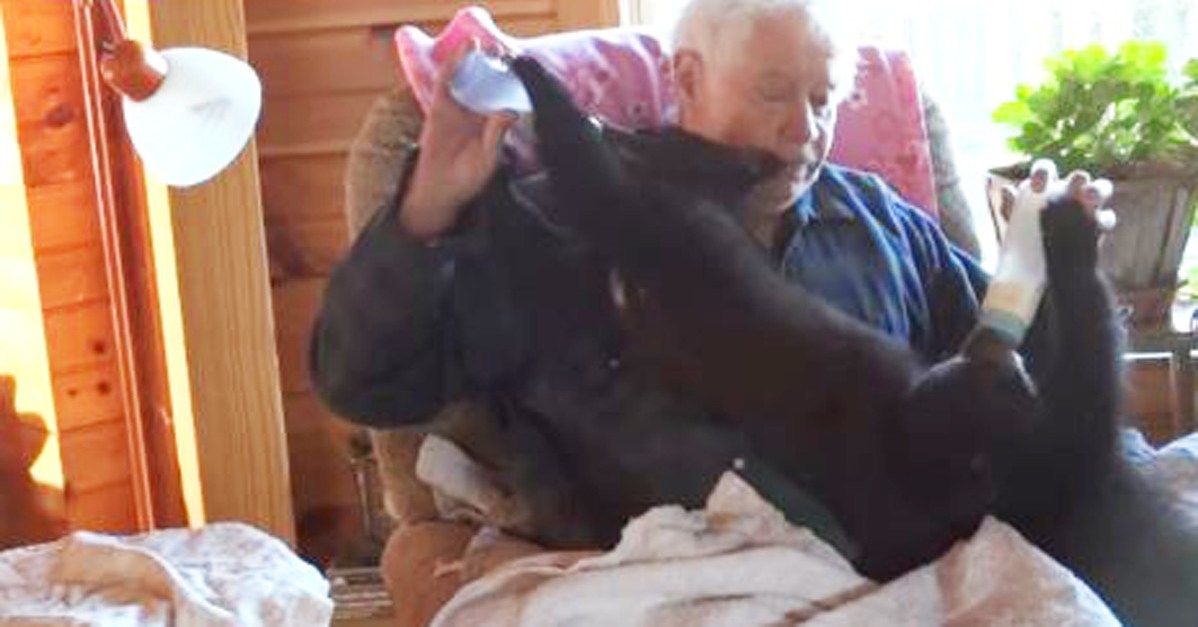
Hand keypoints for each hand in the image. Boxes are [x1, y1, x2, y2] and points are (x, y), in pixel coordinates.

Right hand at [399, 40, 517, 239]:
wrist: (440, 188)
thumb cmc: (468, 178)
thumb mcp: (489, 159)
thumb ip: (497, 135)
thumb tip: (510, 111)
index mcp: (496, 123)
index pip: (509, 96)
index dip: (519, 81)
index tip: (529, 67)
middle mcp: (479, 110)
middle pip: (491, 80)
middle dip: (501, 65)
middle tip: (511, 51)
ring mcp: (460, 106)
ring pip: (471, 75)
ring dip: (481, 58)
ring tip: (491, 44)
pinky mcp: (441, 104)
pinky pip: (449, 78)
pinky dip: (456, 61)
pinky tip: (468, 47)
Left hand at [999, 160, 1114, 228]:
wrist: (1040, 266)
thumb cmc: (1024, 239)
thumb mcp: (1013, 226)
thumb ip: (1010, 207)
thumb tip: (1007, 190)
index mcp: (1047, 186)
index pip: (1046, 169)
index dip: (1043, 172)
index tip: (1036, 186)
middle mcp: (1070, 191)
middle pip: (1079, 177)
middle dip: (1077, 178)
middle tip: (1074, 183)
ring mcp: (1087, 206)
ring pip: (1101, 189)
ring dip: (1098, 190)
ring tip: (1090, 197)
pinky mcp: (1099, 225)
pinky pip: (1107, 218)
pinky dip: (1104, 219)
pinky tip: (1099, 224)